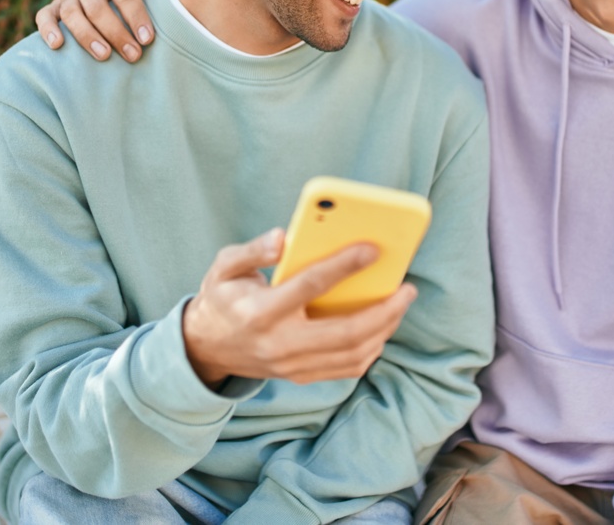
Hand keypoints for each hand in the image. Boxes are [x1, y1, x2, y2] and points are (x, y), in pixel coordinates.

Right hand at [35, 0, 157, 61]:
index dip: (136, 17)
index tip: (147, 39)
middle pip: (96, 7)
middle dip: (116, 33)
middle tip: (133, 55)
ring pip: (71, 14)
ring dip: (87, 36)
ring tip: (104, 56)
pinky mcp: (53, 6)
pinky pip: (44, 16)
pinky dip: (48, 29)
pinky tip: (57, 45)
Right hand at [182, 229, 417, 386]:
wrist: (206, 348)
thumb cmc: (222, 298)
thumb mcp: (224, 267)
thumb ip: (252, 250)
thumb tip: (284, 237)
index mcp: (261, 312)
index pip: (311, 286)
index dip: (344, 265)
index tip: (373, 249)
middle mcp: (280, 344)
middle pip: (345, 332)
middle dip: (384, 310)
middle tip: (407, 289)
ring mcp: (292, 366)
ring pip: (352, 354)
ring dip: (384, 329)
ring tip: (400, 304)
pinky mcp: (301, 376)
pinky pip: (347, 368)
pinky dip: (371, 348)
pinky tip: (382, 326)